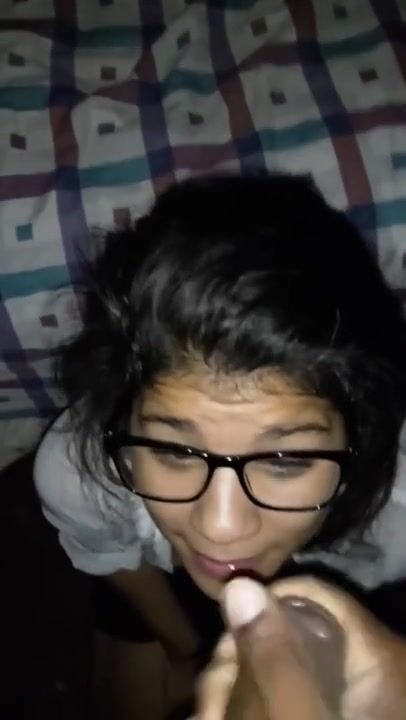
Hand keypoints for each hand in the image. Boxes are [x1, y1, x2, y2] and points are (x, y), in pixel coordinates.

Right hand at [196, 576, 405, 719]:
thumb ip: (275, 658)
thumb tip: (238, 586)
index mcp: (379, 656)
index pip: (315, 595)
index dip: (265, 605)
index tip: (225, 641)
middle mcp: (366, 670)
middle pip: (289, 631)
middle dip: (238, 661)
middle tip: (211, 705)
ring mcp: (342, 701)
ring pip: (275, 669)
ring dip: (232, 692)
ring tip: (211, 718)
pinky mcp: (320, 715)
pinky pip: (278, 699)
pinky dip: (244, 711)